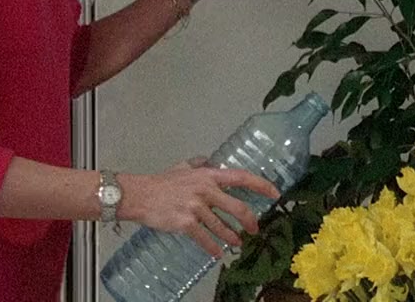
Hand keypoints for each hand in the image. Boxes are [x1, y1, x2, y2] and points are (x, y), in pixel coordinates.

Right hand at [116, 164, 279, 257]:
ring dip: (232, 237)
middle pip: (238, 207)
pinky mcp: (186, 223)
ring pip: (223, 227)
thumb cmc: (161, 182)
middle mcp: (206, 190)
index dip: (261, 185)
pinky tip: (217, 253)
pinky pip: (206, 239)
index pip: (241, 177)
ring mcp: (196, 207)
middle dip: (250, 221)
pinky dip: (213, 248)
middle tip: (255, 229)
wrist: (140, 195)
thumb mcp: (183, 167)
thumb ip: (199, 163)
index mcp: (208, 175)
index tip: (275, 193)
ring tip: (237, 243)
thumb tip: (210, 160)